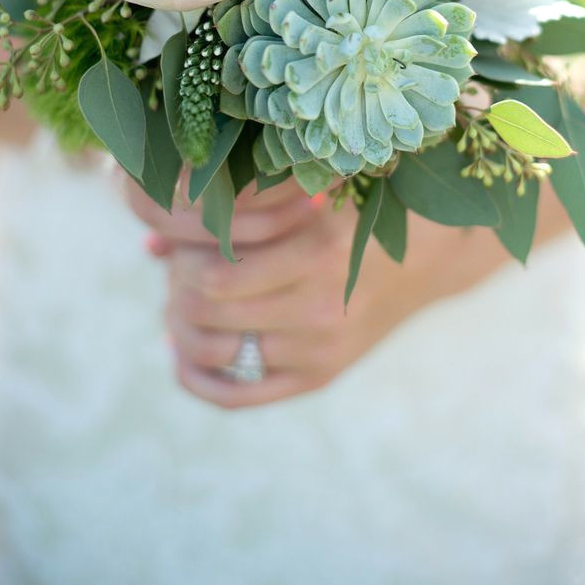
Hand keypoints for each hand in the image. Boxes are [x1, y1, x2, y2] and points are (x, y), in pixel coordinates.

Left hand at [127, 176, 513, 409]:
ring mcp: (321, 350)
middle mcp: (319, 308)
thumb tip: (148, 245)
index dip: (182, 256)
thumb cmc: (366, 201)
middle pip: (207, 313)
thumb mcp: (313, 189)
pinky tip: (181, 349)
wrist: (435, 252)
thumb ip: (240, 204)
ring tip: (182, 295)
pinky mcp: (321, 375)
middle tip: (177, 264)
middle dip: (177, 286)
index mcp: (317, 252)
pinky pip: (238, 395)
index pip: (212, 274)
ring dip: (182, 323)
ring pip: (215, 352)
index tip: (184, 235)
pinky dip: (197, 375)